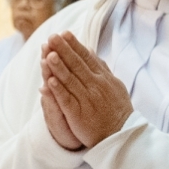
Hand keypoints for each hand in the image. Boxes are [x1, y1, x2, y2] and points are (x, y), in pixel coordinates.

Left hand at [39, 32, 132, 149]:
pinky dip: (59, 90)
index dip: (75, 46)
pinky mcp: (78, 114)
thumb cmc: (116, 110)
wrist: (121, 134)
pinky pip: (67, 100)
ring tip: (48, 54)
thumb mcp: (114, 85)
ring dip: (59, 67)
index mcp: (103, 78)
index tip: (64, 33)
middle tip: (52, 37)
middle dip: (64, 50)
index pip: (87, 58)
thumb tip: (91, 52)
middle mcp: (95, 86)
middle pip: (77, 65)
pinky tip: (49, 81)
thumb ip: (102, 69)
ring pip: (70, 80)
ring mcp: (87, 99)